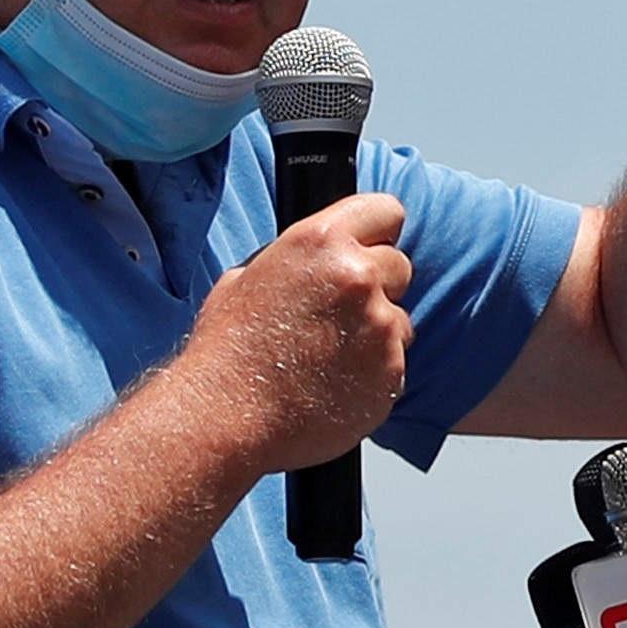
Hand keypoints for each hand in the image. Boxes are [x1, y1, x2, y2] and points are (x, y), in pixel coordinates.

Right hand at [190, 194, 411, 474]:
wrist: (226, 417)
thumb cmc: (228, 352)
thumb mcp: (247, 277)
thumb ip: (298, 259)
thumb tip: (321, 258)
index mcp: (321, 241)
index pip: (384, 210)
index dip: (378, 232)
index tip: (372, 247)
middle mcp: (357, 276)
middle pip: (399, 266)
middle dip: (378, 286)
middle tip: (340, 316)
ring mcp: (379, 325)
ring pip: (399, 319)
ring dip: (376, 333)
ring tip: (329, 357)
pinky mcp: (390, 371)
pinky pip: (396, 362)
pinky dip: (375, 373)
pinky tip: (336, 384)